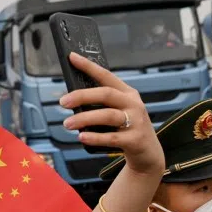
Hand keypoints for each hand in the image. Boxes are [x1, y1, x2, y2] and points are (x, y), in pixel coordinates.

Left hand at [60, 52, 163, 177]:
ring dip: (84, 118)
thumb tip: (72, 100)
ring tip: (68, 123)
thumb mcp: (119, 111)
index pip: (106, 75)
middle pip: (106, 94)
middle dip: (82, 96)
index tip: (72, 57)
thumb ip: (102, 104)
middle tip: (63, 102)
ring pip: (108, 115)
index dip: (89, 66)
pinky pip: (112, 137)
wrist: (149, 153)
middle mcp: (133, 104)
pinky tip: (82, 137)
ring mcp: (136, 122)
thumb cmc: (127, 130)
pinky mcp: (135, 140)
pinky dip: (95, 137)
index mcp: (127, 93)